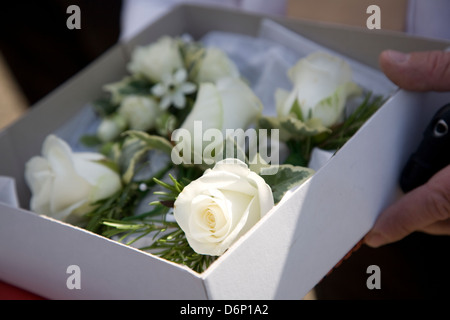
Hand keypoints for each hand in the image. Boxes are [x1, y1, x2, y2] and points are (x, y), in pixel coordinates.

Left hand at [365, 50, 449, 247]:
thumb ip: (437, 71)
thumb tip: (392, 64)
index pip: (437, 201)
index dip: (403, 221)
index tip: (375, 233)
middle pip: (446, 218)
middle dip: (414, 220)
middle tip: (386, 214)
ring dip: (434, 215)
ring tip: (412, 200)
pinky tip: (441, 183)